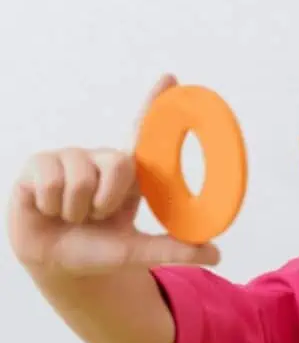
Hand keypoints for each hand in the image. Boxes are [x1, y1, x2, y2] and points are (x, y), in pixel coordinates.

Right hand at [7, 74, 219, 274]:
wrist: (55, 263)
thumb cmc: (97, 248)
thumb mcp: (136, 252)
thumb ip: (172, 250)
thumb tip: (215, 254)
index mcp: (127, 174)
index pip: (142, 131)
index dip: (155, 104)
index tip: (172, 79)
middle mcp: (100, 159)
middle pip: (119, 163)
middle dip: (107, 201)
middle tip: (96, 217)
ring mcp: (69, 159)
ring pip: (82, 180)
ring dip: (77, 211)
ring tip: (72, 216)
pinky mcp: (39, 164)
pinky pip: (52, 184)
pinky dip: (52, 207)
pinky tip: (49, 209)